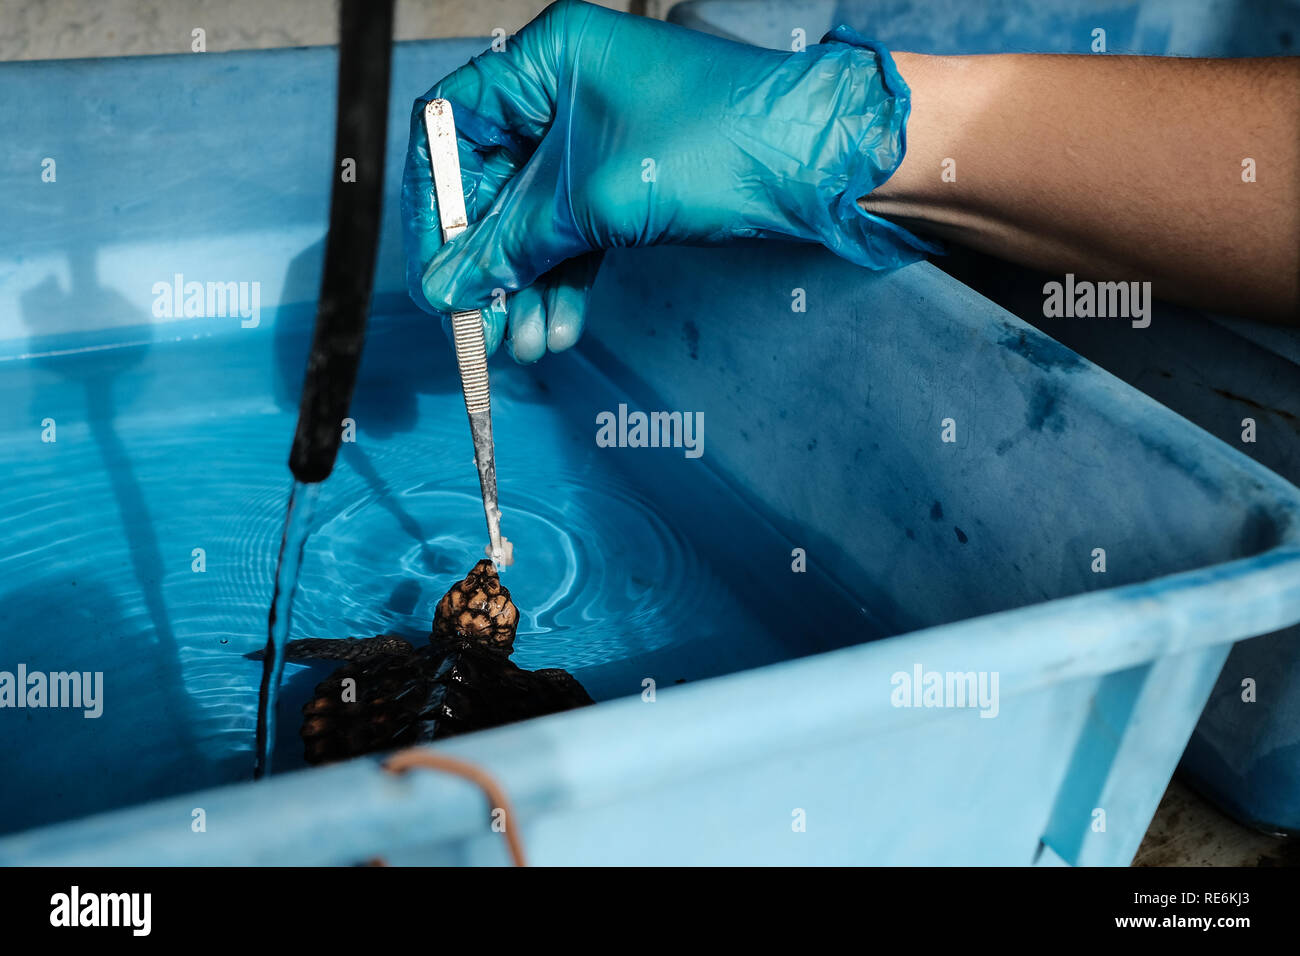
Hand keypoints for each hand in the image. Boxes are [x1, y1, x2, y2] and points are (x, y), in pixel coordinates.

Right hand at [400, 0, 933, 361]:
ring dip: (526, 288)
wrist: (825, 166)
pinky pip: (577, 235)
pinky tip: (560, 329)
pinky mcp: (629, 183)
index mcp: (547, 58)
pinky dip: (566, 283)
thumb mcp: (596, 199)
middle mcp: (564, 92)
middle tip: (478, 329)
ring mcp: (598, 140)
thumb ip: (511, 245)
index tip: (434, 270)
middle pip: (493, 185)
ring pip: (536, 221)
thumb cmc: (716, 146)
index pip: (452, 126)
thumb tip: (443, 287)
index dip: (436, 203)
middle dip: (487, 265)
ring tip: (526, 347)